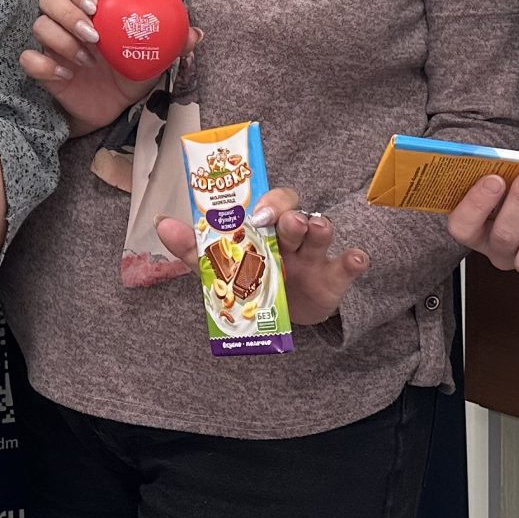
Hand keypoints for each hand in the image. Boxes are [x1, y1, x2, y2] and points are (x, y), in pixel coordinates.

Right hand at [20, 0, 202, 137]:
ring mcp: (53, 46)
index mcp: (92, 12)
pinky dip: (42, 63)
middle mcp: (67, 24)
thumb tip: (196, 33)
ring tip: (87, 60)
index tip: (96, 4)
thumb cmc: (130, 75)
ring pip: (38, 25)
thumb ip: (172, 42)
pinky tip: (64, 75)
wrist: (113, 110)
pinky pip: (28, 58)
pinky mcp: (43, 71)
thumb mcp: (154, 58)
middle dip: (68, 13)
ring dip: (61, 39)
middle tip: (93, 35)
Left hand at [156, 186, 367, 326]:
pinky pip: (347, 266)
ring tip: (313, 228)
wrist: (278, 317)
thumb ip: (192, 247)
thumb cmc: (250, 278)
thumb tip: (162, 223)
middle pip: (295, 212)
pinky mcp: (332, 280)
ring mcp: (314, 256)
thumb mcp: (220, 265)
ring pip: (320, 233)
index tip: (257, 210)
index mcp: (265, 227)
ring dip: (318, 227)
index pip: (271, 200)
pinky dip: (353, 261)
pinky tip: (356, 258)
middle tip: (281, 221)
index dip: (267, 200)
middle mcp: (291, 235)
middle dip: (287, 214)